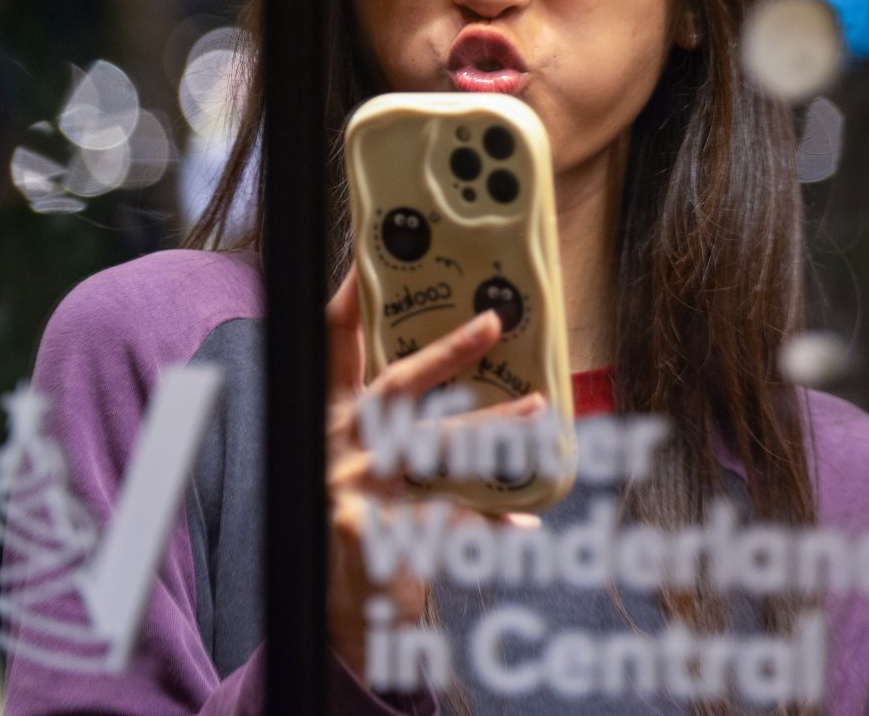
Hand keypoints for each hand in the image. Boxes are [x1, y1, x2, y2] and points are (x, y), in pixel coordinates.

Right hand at [323, 275, 541, 683]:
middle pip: (395, 386)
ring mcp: (352, 489)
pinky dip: (489, 520)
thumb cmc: (364, 515)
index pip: (333, 344)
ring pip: (432, 448)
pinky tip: (526, 522)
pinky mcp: (370, 537)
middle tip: (493, 323)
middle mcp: (337, 444)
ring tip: (537, 411)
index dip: (351, 301)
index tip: (374, 261)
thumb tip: (468, 348)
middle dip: (446, 353)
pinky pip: (446, 520)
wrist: (340, 607)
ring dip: (490, 427)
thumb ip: (396, 411)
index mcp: (331, 415)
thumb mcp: (366, 455)